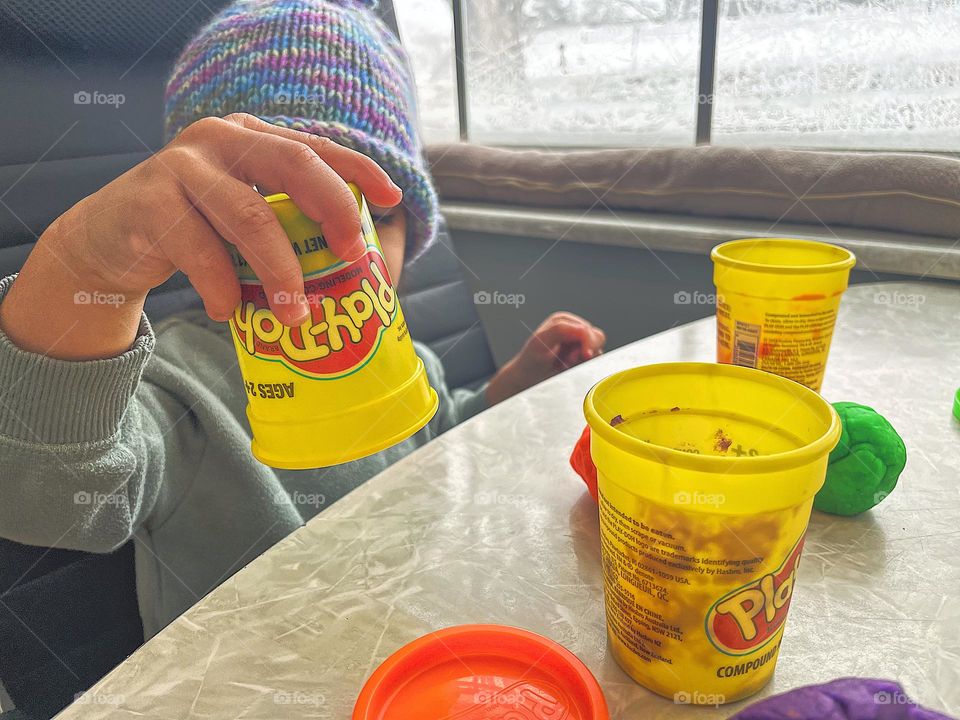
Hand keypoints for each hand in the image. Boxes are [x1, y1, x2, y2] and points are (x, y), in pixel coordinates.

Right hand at [0, 113, 401, 358]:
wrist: (108, 241)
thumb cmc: (195, 232)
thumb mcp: (245, 218)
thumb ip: (289, 224)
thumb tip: (362, 263)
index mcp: (252, 138)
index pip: (316, 146)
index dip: (358, 170)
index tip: (393, 199)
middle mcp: (221, 139)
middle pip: (293, 163)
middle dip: (334, 209)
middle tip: (352, 254)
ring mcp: (183, 166)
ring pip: (251, 217)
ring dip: (281, 272)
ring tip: (295, 315)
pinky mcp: (150, 201)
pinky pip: (201, 251)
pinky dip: (223, 289)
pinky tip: (228, 311)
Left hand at [486, 312, 605, 404]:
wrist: (527, 379)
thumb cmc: (531, 360)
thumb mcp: (541, 341)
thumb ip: (560, 329)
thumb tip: (583, 330)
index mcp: (563, 320)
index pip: (587, 330)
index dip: (584, 345)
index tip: (572, 359)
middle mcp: (573, 328)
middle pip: (597, 337)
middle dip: (584, 352)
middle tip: (566, 362)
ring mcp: (578, 342)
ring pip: (598, 349)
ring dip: (583, 360)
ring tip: (565, 364)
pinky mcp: (582, 355)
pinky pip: (595, 359)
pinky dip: (584, 365)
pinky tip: (569, 367)